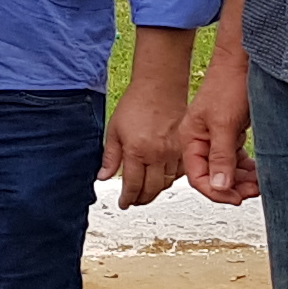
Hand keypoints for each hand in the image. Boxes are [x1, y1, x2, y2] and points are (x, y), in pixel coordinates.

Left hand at [103, 88, 187, 205]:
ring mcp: (174, 152)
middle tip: (133, 200)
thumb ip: (110, 157)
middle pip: (151, 190)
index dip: (127, 199)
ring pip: (166, 183)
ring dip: (155, 191)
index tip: (123, 203)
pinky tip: (162, 177)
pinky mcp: (185, 147)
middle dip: (140, 199)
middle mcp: (157, 154)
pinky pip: (179, 172)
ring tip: (146, 192)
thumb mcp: (114, 129)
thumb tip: (103, 177)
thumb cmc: (137, 103)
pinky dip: (171, 179)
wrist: (160, 86)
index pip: (132, 186)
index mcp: (137, 151)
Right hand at [183, 0, 256, 203]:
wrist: (243, 62)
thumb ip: (221, 156)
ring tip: (258, 183)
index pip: (198, 176)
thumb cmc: (228, 84)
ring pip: (226, 169)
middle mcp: (200, 139)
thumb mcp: (224, 124)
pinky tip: (257, 172)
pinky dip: (246, 168)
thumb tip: (218, 185)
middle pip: (213, 176)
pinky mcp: (229, 133)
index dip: (216, 191)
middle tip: (253, 191)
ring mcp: (215, 137)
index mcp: (189, 138)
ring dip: (242, 179)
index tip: (236, 198)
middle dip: (233, 187)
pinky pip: (236, 158)